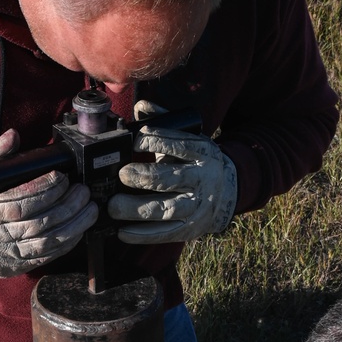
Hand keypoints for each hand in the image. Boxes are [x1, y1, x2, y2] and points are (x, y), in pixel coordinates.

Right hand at [0, 130, 97, 276]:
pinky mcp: (12, 268)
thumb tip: (13, 136)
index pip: (17, 204)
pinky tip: (78, 229)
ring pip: (45, 243)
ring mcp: (2, 257)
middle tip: (82, 191)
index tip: (61, 177)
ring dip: (73, 225)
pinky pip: (45, 257)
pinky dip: (66, 243)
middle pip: (36, 224)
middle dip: (65, 206)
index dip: (43, 190)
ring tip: (89, 208)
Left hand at [107, 104, 236, 244]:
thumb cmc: (197, 161)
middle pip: (170, 179)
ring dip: (137, 209)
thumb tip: (141, 107)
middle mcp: (201, 180)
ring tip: (114, 207)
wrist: (228, 190)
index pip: (178, 145)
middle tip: (122, 174)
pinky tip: (122, 232)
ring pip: (166, 209)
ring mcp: (196, 207)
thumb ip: (165, 122)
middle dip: (144, 176)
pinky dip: (142, 235)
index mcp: (201, 153)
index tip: (134, 140)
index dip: (155, 141)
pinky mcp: (190, 229)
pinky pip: (165, 233)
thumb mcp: (190, 138)